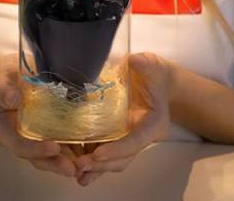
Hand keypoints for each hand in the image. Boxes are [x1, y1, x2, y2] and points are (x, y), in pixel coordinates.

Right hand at [0, 53, 78, 177]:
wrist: (17, 74)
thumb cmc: (7, 76)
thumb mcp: (2, 78)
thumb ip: (4, 89)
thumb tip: (13, 99)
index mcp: (5, 130)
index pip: (19, 146)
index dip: (36, 149)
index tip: (54, 148)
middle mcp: (20, 139)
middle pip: (37, 157)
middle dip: (55, 164)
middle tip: (73, 168)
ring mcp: (35, 138)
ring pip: (51, 156)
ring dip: (67, 161)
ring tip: (84, 165)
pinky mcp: (49, 133)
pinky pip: (62, 145)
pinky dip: (74, 150)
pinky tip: (88, 152)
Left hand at [73, 51, 171, 185]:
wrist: (157, 82)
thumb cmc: (154, 73)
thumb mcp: (152, 65)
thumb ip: (144, 64)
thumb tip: (133, 61)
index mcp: (154, 122)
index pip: (136, 140)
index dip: (117, 149)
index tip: (98, 154)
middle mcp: (143, 136)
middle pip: (124, 157)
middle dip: (103, 164)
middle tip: (80, 166)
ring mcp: (131, 139)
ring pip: (115, 160)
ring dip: (96, 168)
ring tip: (76, 171)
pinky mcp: (120, 138)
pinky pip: (108, 153)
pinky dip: (94, 162)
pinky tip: (77, 168)